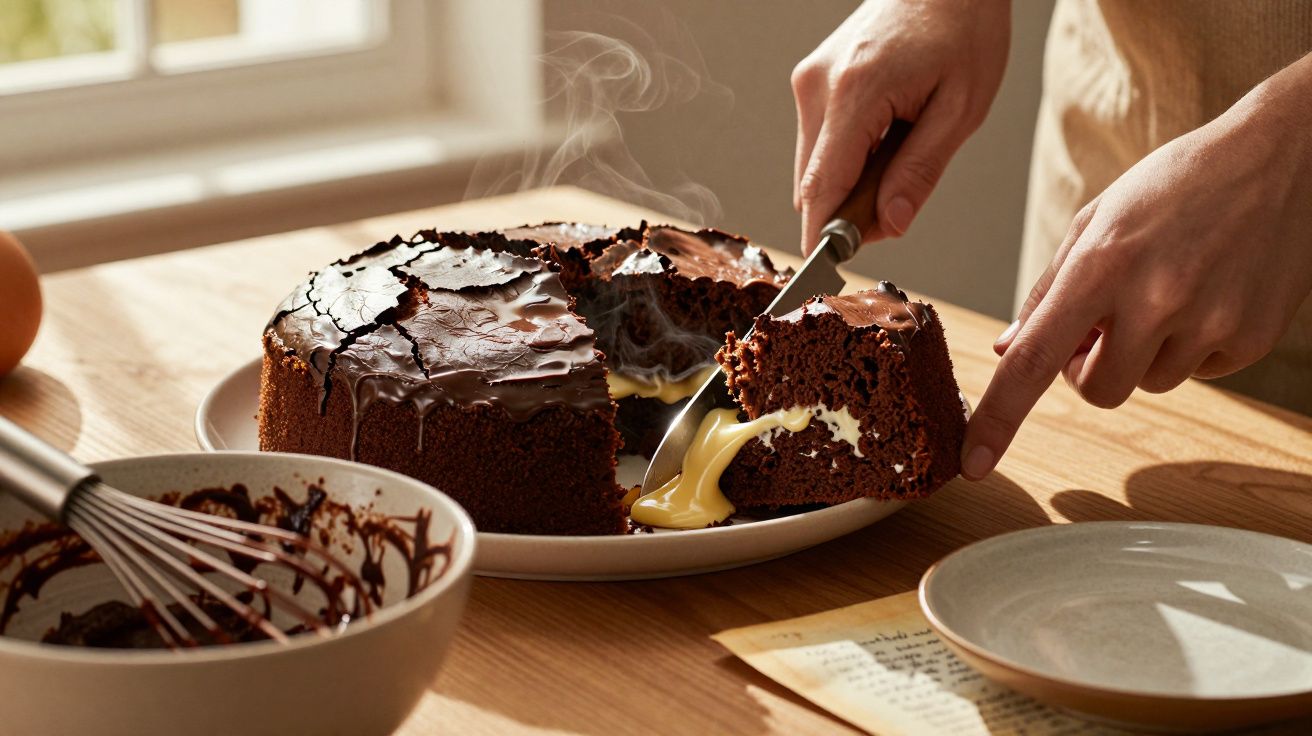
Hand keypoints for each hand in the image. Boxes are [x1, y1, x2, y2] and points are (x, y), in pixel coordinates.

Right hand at [791, 0, 1009, 252]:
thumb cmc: (963, 28)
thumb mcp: (961, 108)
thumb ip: (921, 171)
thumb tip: (889, 224)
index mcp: (854, 94)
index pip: (822, 188)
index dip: (823, 238)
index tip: (827, 275)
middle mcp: (818, 86)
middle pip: (813, 184)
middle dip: (846, 213)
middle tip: (897, 211)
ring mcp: (809, 81)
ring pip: (814, 166)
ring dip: (849, 184)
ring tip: (900, 157)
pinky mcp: (812, 80)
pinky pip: (819, 142)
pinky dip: (846, 159)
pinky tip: (885, 139)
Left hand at [963, 56, 1311, 479]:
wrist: (1282, 156)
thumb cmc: (1175, 183)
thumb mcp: (1096, 220)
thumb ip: (1047, 291)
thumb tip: (1007, 351)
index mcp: (1100, 266)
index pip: (1034, 360)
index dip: (998, 418)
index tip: (975, 463)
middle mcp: (1155, 299)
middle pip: (1096, 391)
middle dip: (1091, 368)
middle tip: (1106, 322)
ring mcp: (1210, 322)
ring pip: (1150, 384)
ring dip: (1146, 353)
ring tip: (1168, 289)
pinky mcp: (1253, 338)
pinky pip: (1200, 372)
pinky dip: (1194, 345)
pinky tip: (1210, 292)